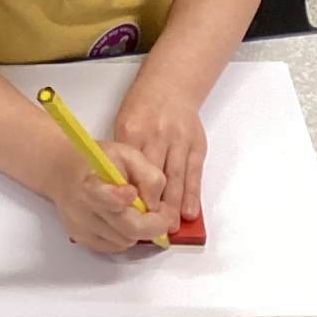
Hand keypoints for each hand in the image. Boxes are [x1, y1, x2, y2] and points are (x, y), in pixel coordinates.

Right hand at [47, 140, 172, 252]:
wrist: (63, 171)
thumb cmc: (99, 162)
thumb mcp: (128, 155)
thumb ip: (147, 176)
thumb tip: (155, 206)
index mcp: (91, 182)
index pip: (103, 196)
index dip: (118, 198)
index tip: (131, 192)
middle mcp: (82, 207)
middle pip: (126, 228)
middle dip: (152, 224)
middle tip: (161, 213)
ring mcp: (81, 226)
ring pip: (125, 240)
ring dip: (138, 229)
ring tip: (135, 210)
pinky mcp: (81, 238)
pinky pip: (115, 246)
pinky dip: (125, 236)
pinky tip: (121, 219)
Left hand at [115, 83, 205, 226]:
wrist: (170, 86)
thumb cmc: (143, 108)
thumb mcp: (123, 124)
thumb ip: (123, 155)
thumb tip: (121, 190)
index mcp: (132, 131)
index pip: (129, 169)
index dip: (130, 195)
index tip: (128, 216)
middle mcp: (157, 136)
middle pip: (153, 177)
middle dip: (152, 206)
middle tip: (151, 230)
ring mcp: (179, 141)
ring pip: (176, 179)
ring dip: (173, 206)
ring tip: (170, 227)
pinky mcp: (196, 145)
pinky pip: (194, 174)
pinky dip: (192, 195)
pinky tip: (190, 211)